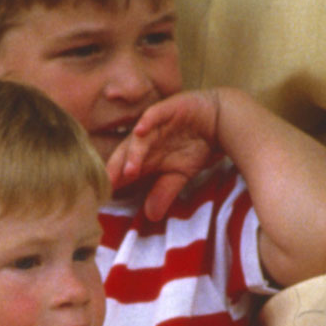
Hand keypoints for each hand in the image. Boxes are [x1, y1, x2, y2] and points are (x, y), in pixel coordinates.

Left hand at [104, 90, 221, 218]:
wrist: (219, 119)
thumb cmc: (197, 146)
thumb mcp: (181, 175)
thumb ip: (164, 192)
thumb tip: (151, 217)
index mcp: (146, 156)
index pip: (125, 169)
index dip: (116, 181)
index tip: (106, 197)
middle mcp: (146, 140)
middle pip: (125, 153)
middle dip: (116, 168)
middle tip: (108, 183)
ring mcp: (155, 124)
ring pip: (138, 139)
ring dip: (133, 153)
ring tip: (130, 171)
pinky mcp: (167, 109)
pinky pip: (154, 115)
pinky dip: (147, 122)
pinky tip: (141, 131)